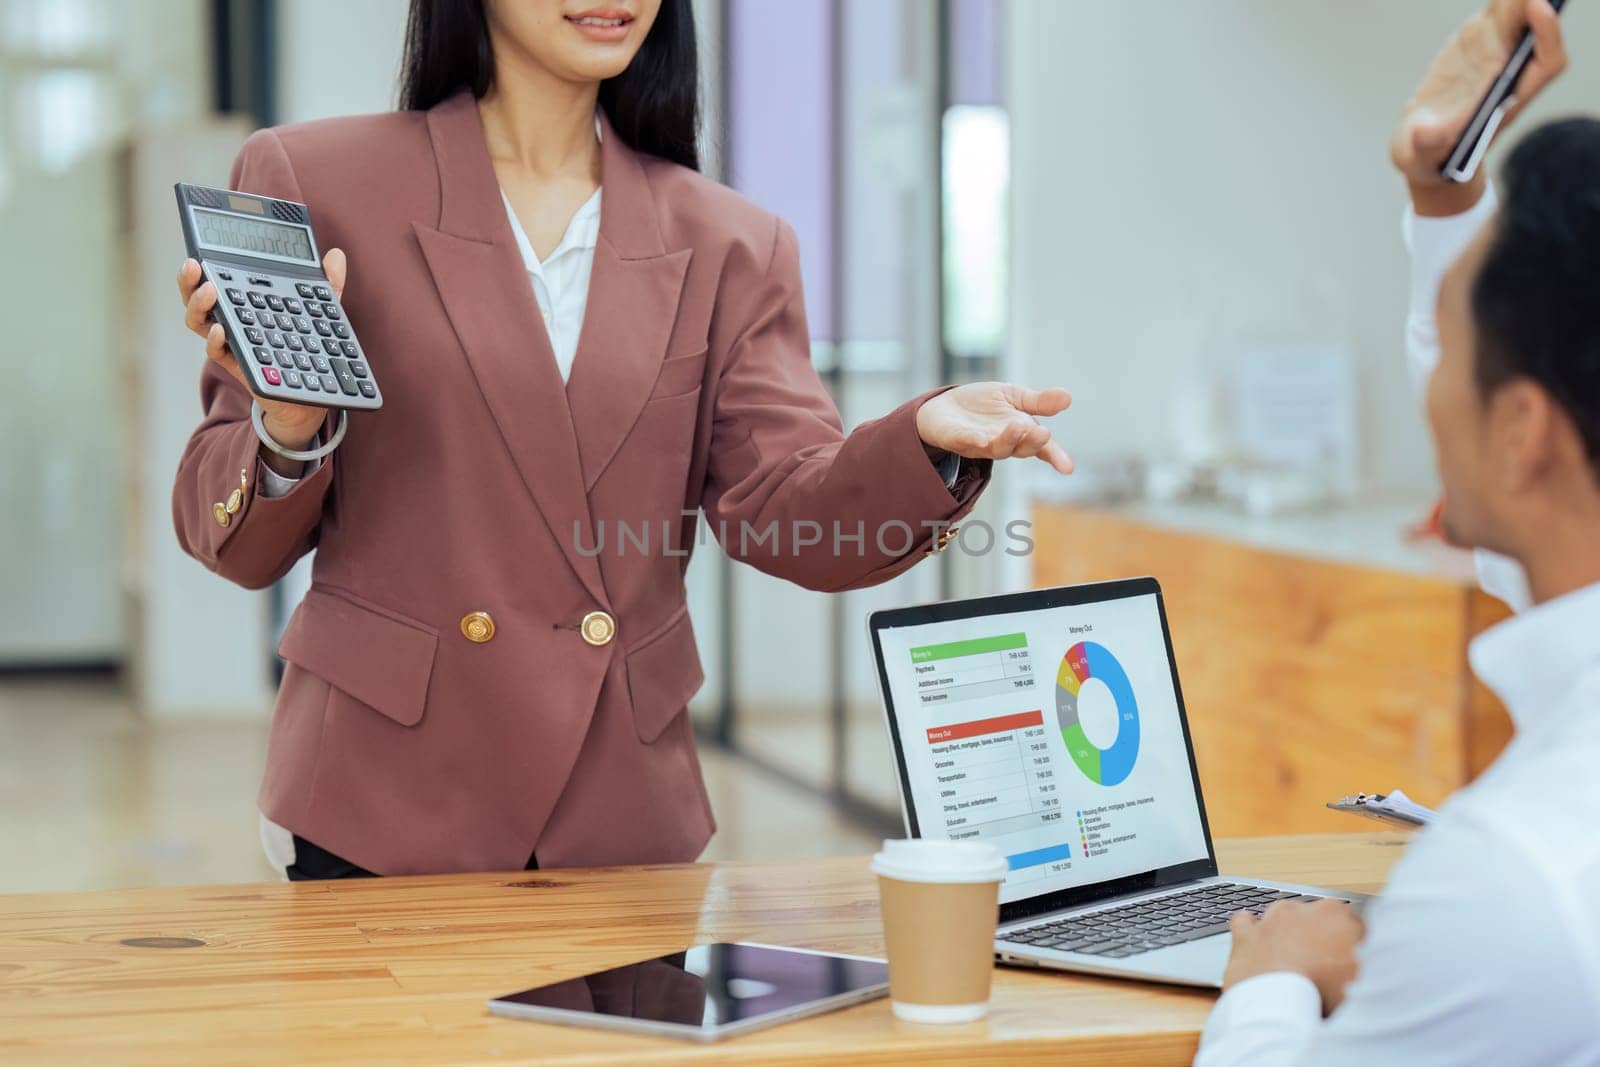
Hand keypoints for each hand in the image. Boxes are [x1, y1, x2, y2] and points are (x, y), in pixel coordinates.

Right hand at [177, 248, 347, 463]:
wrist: (309, 393)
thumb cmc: (306, 345)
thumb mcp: (319, 310)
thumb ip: (325, 284)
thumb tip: (337, 255)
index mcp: (243, 302)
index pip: (214, 278)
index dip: (201, 265)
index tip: (199, 250)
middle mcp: (231, 320)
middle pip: (196, 297)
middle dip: (189, 280)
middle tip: (193, 265)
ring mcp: (232, 341)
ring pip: (199, 322)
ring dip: (199, 305)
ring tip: (210, 290)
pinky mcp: (237, 364)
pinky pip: (216, 352)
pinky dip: (215, 340)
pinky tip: (221, 329)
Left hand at [916, 382, 1073, 474]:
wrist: (943, 406)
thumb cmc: (982, 405)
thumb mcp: (1014, 396)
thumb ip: (1038, 401)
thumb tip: (1068, 397)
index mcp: (1021, 433)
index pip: (1042, 448)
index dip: (1055, 457)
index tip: (1067, 468)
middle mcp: (1003, 443)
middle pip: (1021, 449)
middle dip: (1032, 442)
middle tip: (1042, 433)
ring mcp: (980, 444)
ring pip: (997, 449)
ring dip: (1009, 439)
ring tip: (1018, 426)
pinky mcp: (957, 440)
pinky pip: (967, 443)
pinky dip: (974, 442)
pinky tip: (980, 438)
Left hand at [1223, 899, 1365, 1015]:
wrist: (1281, 1003)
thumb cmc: (1325, 991)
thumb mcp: (1366, 977)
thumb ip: (1368, 961)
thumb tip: (1368, 960)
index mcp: (1337, 914)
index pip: (1352, 924)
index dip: (1352, 946)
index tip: (1351, 963)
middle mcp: (1302, 909)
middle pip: (1316, 922)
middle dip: (1320, 940)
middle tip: (1324, 971)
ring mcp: (1271, 920)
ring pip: (1282, 919)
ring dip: (1288, 936)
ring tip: (1293, 964)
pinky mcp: (1246, 935)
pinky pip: (1245, 923)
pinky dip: (1250, 931)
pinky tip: (1256, 944)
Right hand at [1391, 0, 1567, 215]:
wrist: (1422, 146)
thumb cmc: (1428, 157)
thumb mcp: (1422, 157)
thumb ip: (1427, 146)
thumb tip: (1424, 132)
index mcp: (1508, 99)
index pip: (1546, 63)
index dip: (1548, 33)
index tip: (1538, 6)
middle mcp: (1509, 72)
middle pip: (1534, 28)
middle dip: (1532, 0)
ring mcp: (1495, 53)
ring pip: (1519, 14)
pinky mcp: (1477, 42)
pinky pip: (1499, 12)